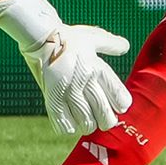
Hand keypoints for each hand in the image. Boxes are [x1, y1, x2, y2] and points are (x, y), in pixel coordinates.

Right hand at [0, 0, 132, 134]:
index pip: (118, 96)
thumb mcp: (92, 37)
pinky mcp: (51, 99)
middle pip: (104, 115)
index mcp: (96, 67)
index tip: (120, 105)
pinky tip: (71, 121)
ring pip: (86, 123)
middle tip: (105, 119)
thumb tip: (126, 47)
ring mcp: (67, 92)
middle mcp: (84, 81)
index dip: (121, 105)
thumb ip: (111, 44)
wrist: (39, 38)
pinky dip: (70, 127)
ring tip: (88, 120)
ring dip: (89, 124)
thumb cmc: (68, 37)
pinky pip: (65, 125)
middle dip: (108, 120)